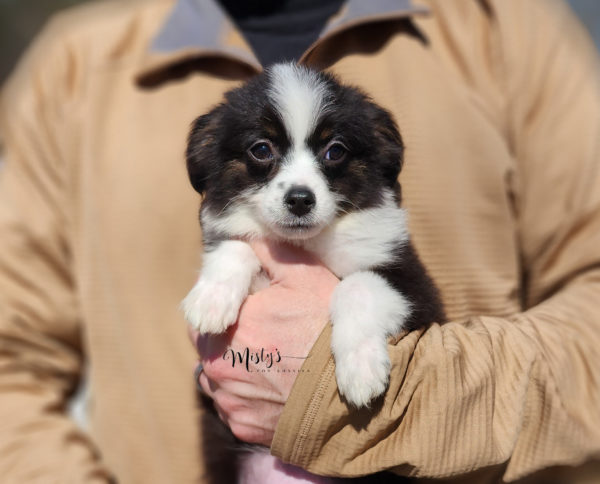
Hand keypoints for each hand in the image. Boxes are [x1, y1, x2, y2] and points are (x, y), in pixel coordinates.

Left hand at [189, 239, 338, 445]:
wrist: (346, 398)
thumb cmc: (326, 332)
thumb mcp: (307, 278)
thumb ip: (273, 253)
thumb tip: (252, 237)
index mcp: (225, 325)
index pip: (202, 313)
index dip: (225, 308)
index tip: (248, 309)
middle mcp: (216, 366)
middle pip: (208, 346)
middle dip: (227, 337)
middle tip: (260, 334)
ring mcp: (227, 401)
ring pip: (217, 377)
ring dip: (233, 368)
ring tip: (270, 362)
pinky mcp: (240, 426)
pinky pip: (234, 406)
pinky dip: (247, 396)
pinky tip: (274, 388)